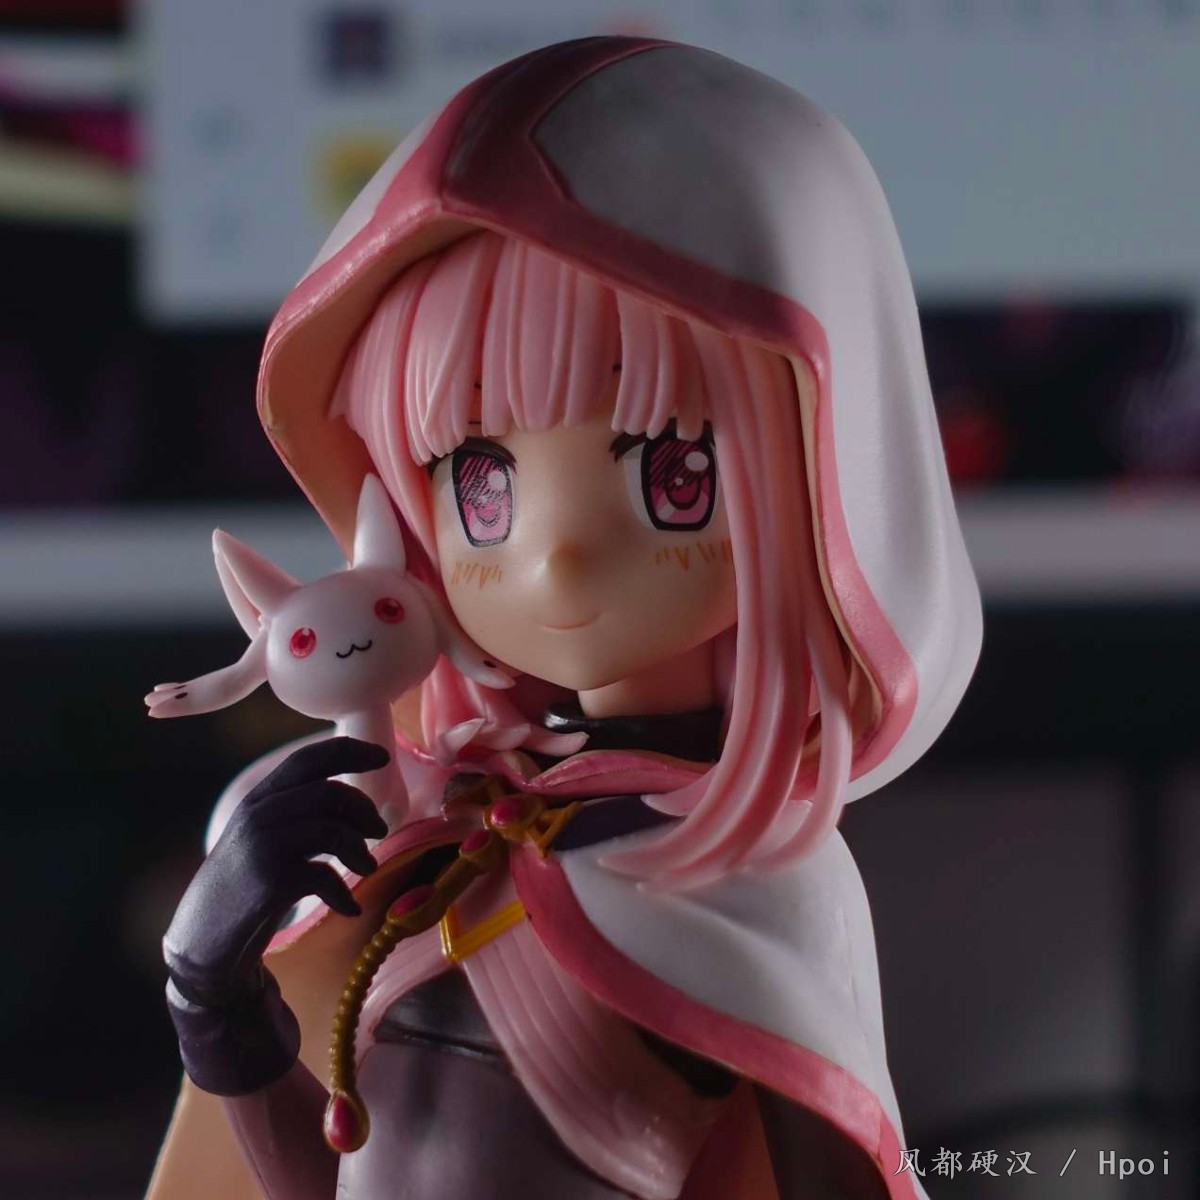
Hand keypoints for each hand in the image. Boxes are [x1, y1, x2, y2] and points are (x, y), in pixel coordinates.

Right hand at [163, 737, 389, 1007]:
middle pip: (328, 792)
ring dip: (360, 850)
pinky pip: (324, 876)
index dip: (349, 751)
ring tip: (368, 867)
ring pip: (331, 830)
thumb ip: (297, 813)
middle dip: (363, 808)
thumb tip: (358, 804)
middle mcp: (258, 816)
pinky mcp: (269, 883)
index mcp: (259, 799)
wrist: (202, 939)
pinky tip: (349, 908)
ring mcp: (262, 848)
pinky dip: (343, 894)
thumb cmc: (244, 885)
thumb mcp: (263, 837)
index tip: (383, 756)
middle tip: (380, 829)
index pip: (307, 759)